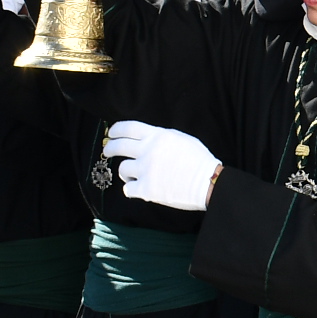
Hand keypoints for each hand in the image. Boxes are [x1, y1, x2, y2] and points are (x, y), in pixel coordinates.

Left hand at [105, 120, 220, 211]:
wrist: (207, 183)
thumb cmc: (200, 161)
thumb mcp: (182, 139)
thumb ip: (162, 138)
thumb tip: (148, 139)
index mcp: (158, 136)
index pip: (129, 128)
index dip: (117, 130)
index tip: (112, 133)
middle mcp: (148, 151)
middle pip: (119, 146)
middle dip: (110, 148)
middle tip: (108, 151)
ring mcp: (145, 170)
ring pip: (122, 169)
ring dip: (125, 172)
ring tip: (131, 175)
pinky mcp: (146, 189)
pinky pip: (128, 189)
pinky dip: (131, 189)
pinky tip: (137, 189)